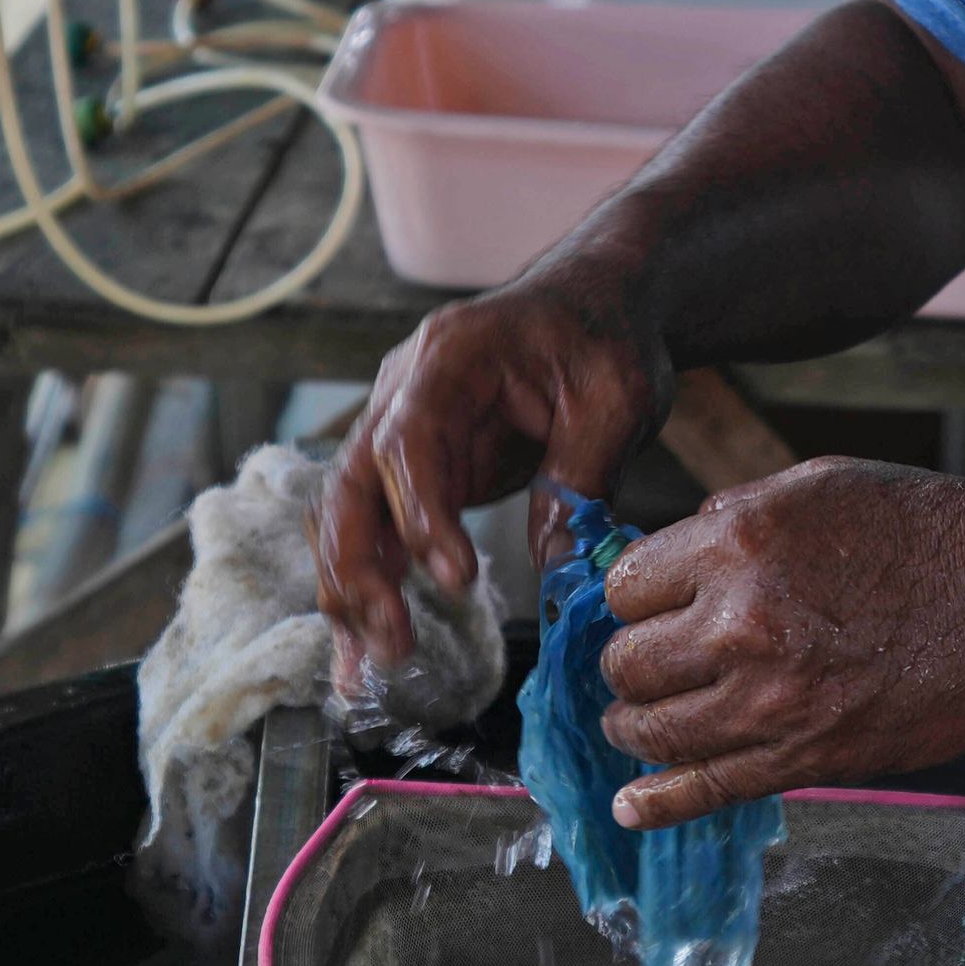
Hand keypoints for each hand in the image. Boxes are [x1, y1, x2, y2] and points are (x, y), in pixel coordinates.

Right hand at [317, 274, 668, 677]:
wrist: (599, 298)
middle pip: (352, 482)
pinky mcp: (413, 465)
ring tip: (369, 667)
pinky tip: (369, 645)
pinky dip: (370, 584)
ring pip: (347, 514)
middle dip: (363, 569)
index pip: (410, 440)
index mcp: (451, 357)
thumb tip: (556, 569)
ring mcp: (399, 425)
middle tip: (394, 642)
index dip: (421, 513)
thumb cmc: (607, 334)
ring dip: (352, 590)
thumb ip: (581, 478)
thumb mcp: (617, 398)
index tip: (453, 578)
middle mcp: (404, 388)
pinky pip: (376, 527)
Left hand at [594, 458, 964, 828]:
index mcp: (739, 543)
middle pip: (627, 662)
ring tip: (649, 717)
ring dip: (639, 723)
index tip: (652, 606)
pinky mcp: (804, 757)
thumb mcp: (818, 486)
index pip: (625, 587)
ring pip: (649, 728)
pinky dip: (656, 802)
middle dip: (632, 661)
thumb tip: (670, 554)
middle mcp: (741, 623)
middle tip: (656, 660)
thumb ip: (733, 517)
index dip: (636, 598)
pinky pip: (703, 789)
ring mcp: (770, 699)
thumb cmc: (929, 529)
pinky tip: (631, 804)